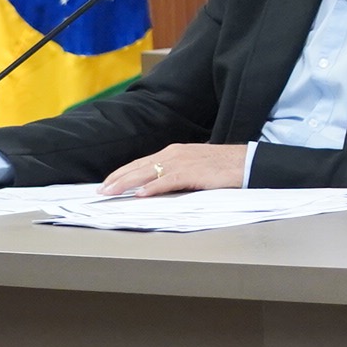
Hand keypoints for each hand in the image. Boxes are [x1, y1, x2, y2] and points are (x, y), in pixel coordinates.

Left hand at [99, 144, 251, 196]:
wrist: (245, 162)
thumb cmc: (221, 167)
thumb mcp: (193, 166)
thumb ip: (174, 173)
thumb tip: (155, 186)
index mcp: (173, 152)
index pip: (140, 162)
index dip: (122, 173)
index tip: (107, 183)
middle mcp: (173, 154)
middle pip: (138, 166)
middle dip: (117, 179)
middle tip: (100, 191)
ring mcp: (182, 162)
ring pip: (147, 172)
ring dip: (127, 183)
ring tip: (111, 192)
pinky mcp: (192, 173)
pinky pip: (167, 181)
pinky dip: (152, 187)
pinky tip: (140, 194)